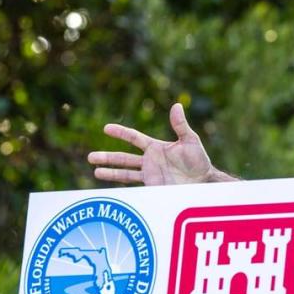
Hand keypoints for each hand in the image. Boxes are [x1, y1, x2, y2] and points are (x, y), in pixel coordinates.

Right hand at [88, 103, 233, 184]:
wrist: (203, 181)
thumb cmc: (199, 160)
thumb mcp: (190, 140)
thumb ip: (181, 125)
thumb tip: (176, 105)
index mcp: (155, 147)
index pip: (133, 138)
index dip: (120, 132)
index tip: (106, 128)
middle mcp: (149, 160)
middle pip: (123, 158)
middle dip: (107, 157)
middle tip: (90, 157)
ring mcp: (149, 174)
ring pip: (124, 173)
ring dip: (110, 173)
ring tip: (95, 171)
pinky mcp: (152, 187)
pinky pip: (135, 186)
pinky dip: (123, 187)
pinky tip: (111, 188)